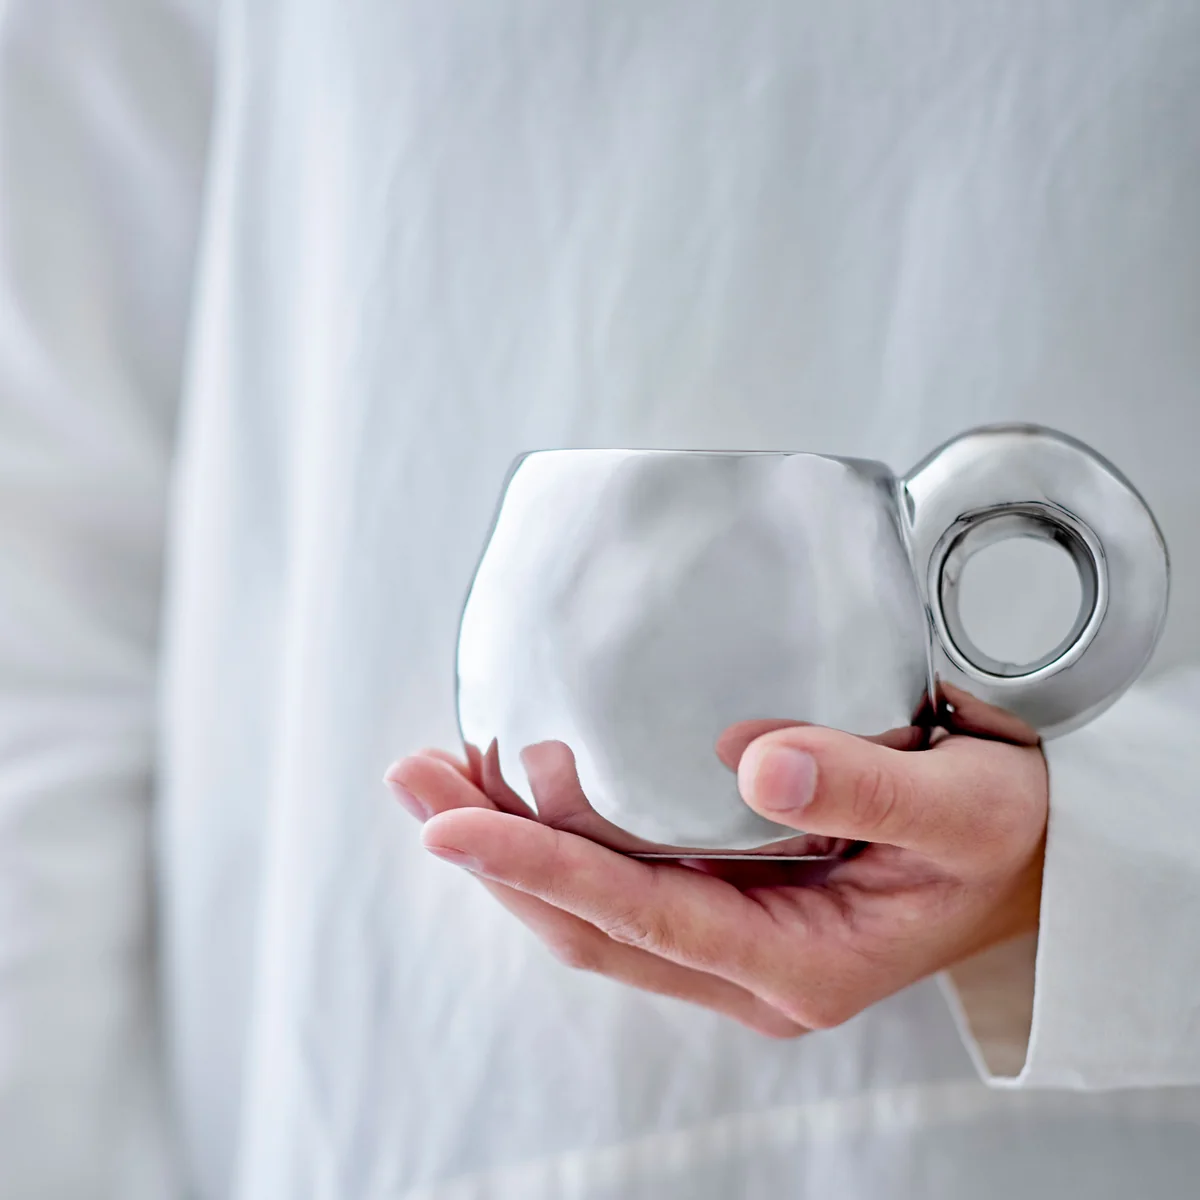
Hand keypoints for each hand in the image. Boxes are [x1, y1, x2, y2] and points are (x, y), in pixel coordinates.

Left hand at [386, 717, 1046, 1038]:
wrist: (1032, 860)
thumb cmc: (1006, 837)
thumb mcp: (962, 805)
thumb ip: (866, 782)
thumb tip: (758, 759)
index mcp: (802, 962)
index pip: (641, 916)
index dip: (538, 868)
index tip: (450, 823)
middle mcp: (751, 967)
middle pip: (590, 924)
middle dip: (493, 856)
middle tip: (417, 781)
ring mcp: (735, 942)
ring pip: (594, 910)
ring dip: (512, 847)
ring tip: (439, 776)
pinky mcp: (730, 903)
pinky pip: (624, 883)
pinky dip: (561, 840)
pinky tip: (524, 788)